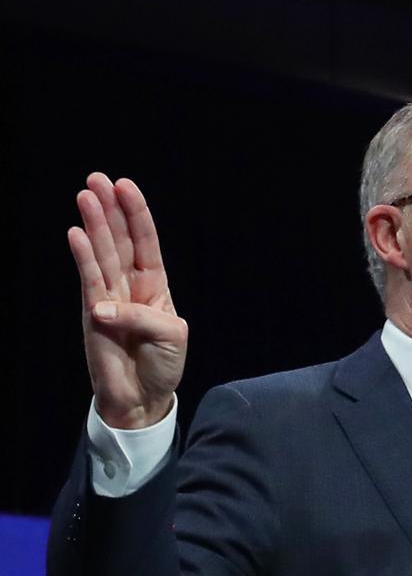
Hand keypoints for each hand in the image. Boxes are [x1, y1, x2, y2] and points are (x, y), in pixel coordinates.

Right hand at [69, 173, 187, 429]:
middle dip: (109, 209)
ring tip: (85, 195)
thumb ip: (143, 317)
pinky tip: (76, 234)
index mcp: (156, 285)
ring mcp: (109, 297)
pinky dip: (82, 258)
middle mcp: (130, 285)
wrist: (142, 396)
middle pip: (119, 240)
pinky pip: (88, 281)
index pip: (146, 242)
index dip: (136, 214)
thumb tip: (102, 307)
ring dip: (93, 225)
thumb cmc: (163, 364)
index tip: (126, 185)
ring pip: (101, 254)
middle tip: (97, 178)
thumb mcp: (171, 336)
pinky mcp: (91, 313)